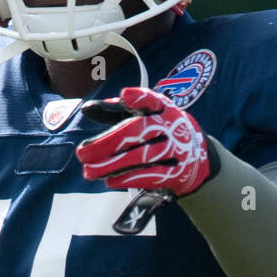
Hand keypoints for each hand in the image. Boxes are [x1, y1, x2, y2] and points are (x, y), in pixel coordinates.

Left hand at [78, 86, 218, 198]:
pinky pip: (151, 175)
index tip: (126, 96)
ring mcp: (176, 149)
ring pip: (142, 156)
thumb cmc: (157, 130)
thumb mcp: (141, 116)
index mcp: (162, 108)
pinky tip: (109, 180)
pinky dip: (128, 178)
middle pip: (138, 131)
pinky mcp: (176, 172)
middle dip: (109, 142)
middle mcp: (171, 126)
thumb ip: (114, 111)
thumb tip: (87, 109)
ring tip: (90, 171)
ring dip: (113, 164)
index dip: (140, 98)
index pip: (152, 100)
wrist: (194, 156)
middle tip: (82, 153)